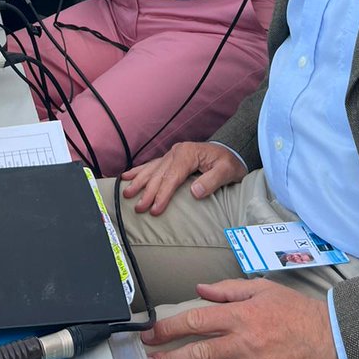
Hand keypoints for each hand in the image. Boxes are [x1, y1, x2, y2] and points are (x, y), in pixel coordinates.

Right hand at [121, 141, 246, 215]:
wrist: (231, 150)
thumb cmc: (229, 162)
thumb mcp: (227, 171)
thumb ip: (212, 181)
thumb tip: (195, 191)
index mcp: (188, 154)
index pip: (172, 177)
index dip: (163, 194)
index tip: (155, 209)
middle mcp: (176, 152)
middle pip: (159, 174)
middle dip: (148, 192)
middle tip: (139, 208)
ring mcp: (172, 154)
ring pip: (152, 169)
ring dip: (139, 182)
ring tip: (126, 193)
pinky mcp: (171, 158)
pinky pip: (152, 165)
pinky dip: (139, 171)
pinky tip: (127, 175)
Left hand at [142, 279, 342, 358]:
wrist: (336, 338)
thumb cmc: (298, 311)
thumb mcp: (263, 289)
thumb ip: (228, 289)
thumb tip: (199, 289)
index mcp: (240, 315)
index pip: (196, 321)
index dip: (168, 328)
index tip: (149, 336)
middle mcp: (244, 344)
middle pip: (198, 355)